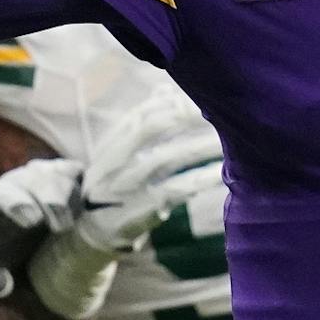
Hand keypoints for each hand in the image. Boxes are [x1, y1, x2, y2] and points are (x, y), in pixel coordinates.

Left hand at [0, 159, 82, 298]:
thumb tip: (1, 285)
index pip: (3, 192)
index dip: (17, 203)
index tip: (32, 221)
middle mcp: (19, 181)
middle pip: (38, 178)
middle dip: (52, 198)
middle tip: (63, 226)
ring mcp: (45, 178)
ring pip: (63, 173)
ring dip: (75, 193)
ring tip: (82, 219)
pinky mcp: (66, 181)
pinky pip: (82, 175)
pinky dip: (92, 185)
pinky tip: (100, 206)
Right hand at [68, 89, 222, 254]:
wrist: (91, 230)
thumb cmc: (114, 184)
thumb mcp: (117, 153)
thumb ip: (140, 123)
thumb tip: (165, 89)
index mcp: (110, 146)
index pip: (138, 115)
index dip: (167, 103)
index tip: (196, 96)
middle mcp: (115, 163)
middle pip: (150, 130)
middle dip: (184, 117)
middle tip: (216, 109)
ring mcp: (129, 186)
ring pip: (167, 158)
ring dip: (199, 145)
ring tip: (229, 137)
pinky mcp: (145, 208)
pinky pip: (177, 189)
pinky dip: (200, 179)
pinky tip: (221, 172)